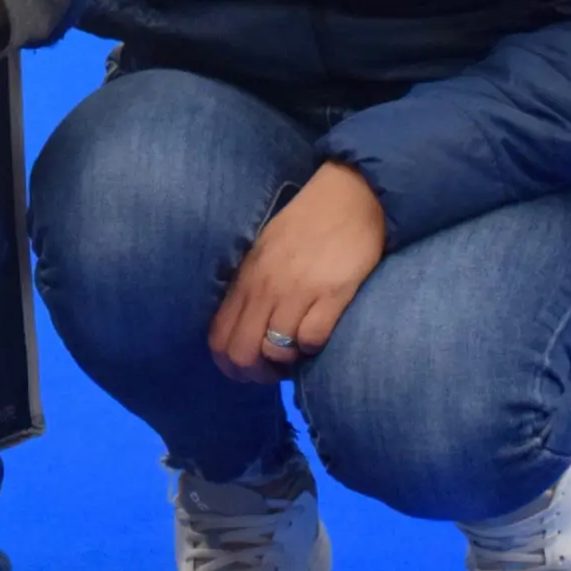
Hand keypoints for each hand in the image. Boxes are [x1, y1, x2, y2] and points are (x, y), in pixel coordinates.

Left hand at [208, 163, 387, 382]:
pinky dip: (314, 347)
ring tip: (298, 350)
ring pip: (275, 351)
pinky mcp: (331, 293)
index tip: (249, 369)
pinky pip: (311, 340)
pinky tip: (320, 333)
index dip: (230, 365)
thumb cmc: (307, 225)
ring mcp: (297, 290)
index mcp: (246, 277)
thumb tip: (245, 330)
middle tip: (275, 371)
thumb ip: (251, 288)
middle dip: (257, 374)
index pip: (218, 338)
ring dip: (287, 361)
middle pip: (242, 354)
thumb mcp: (265, 252)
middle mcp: (265, 286)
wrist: (351, 196)